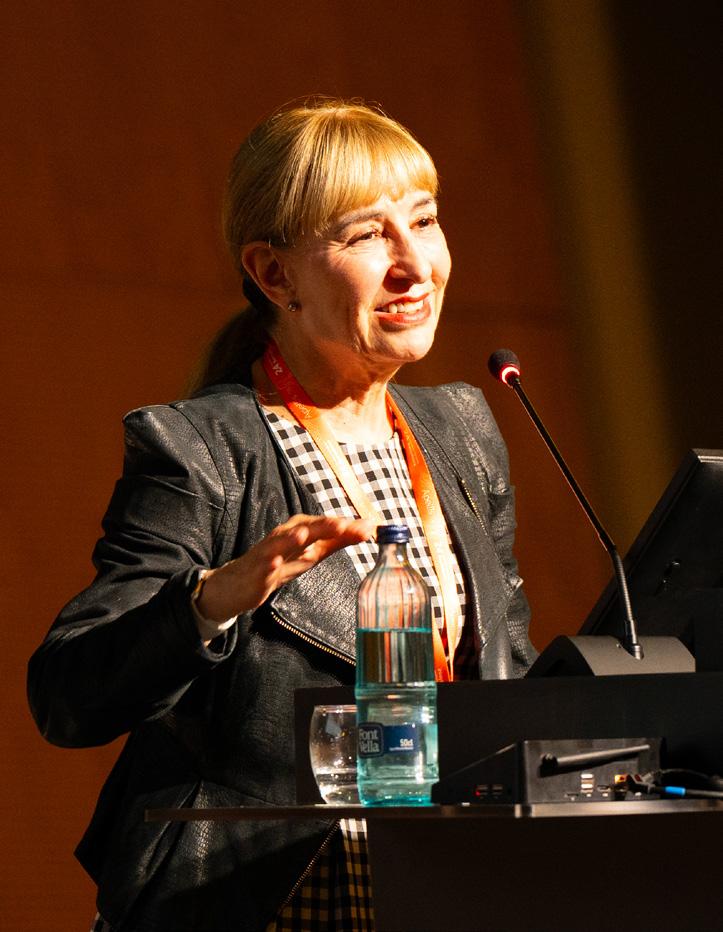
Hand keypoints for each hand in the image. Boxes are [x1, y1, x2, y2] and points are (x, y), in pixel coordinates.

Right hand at [195, 514, 373, 622]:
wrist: (240, 583)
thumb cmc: (281, 563)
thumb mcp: (312, 553)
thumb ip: (338, 540)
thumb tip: (368, 528)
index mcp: (300, 529)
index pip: (327, 526)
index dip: (347, 527)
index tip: (370, 527)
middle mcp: (285, 536)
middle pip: (306, 529)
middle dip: (324, 527)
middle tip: (343, 526)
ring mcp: (269, 552)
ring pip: (282, 543)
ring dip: (293, 538)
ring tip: (305, 535)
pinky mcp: (256, 571)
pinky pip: (263, 566)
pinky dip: (269, 563)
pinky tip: (275, 563)